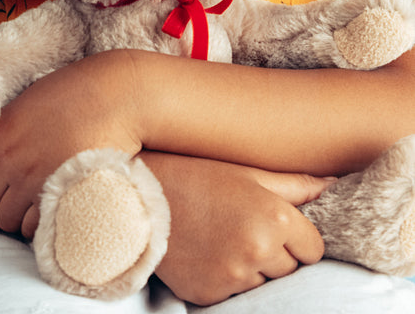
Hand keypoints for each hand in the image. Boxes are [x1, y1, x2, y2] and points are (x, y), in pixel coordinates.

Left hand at [0, 51, 144, 236]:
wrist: (113, 97)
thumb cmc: (71, 94)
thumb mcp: (22, 106)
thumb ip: (2, 135)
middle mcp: (6, 159)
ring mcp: (32, 179)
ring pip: (6, 221)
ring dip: (12, 222)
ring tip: (23, 214)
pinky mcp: (59, 194)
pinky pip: (35, 227)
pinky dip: (34, 228)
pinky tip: (42, 219)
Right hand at [143, 152, 328, 304]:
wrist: (134, 195)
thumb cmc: (192, 176)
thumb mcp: (244, 172)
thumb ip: (295, 184)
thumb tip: (334, 186)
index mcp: (274, 217)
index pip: (313, 248)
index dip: (293, 236)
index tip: (266, 222)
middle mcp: (257, 250)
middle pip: (289, 269)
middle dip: (272, 253)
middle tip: (236, 228)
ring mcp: (233, 275)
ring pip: (262, 284)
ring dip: (249, 269)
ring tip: (217, 240)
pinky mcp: (209, 293)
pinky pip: (233, 296)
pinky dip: (223, 280)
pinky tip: (203, 255)